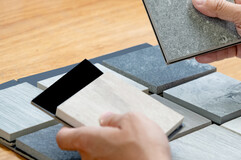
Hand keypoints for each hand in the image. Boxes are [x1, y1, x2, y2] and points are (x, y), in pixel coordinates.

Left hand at [56, 112, 170, 159]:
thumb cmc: (145, 152)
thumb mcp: (134, 119)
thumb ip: (116, 117)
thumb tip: (109, 118)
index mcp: (89, 141)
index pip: (64, 137)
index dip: (68, 129)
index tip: (74, 124)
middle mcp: (90, 159)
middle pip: (85, 145)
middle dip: (99, 136)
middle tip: (116, 129)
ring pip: (100, 155)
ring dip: (111, 148)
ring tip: (131, 142)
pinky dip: (120, 157)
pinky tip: (134, 153)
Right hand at [192, 0, 240, 89]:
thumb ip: (221, 8)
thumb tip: (200, 0)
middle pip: (216, 10)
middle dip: (202, 14)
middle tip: (185, 15)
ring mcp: (240, 29)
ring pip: (217, 30)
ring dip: (205, 34)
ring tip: (189, 35)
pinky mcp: (239, 45)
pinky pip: (221, 47)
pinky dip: (212, 51)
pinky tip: (201, 53)